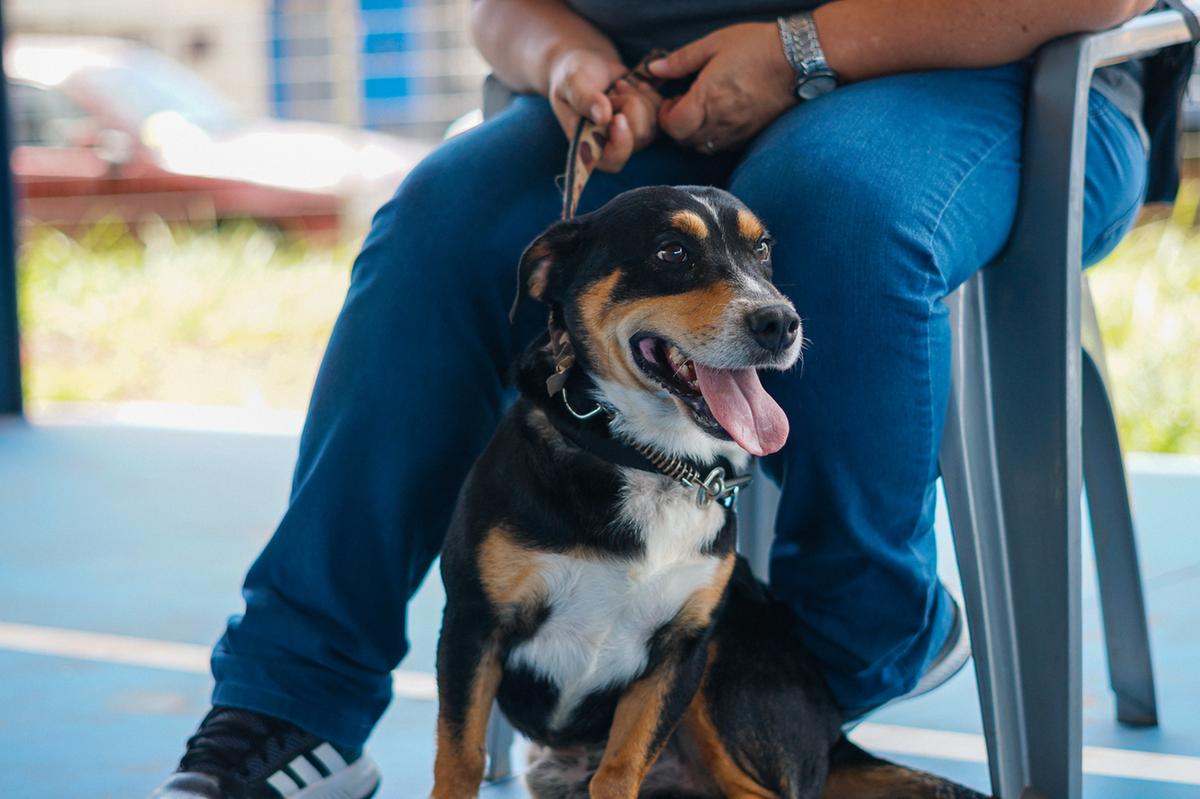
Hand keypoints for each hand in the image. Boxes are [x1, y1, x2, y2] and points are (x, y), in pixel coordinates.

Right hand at [548, 49, 662, 171]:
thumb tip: (603, 118)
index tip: (618, 117)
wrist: (588, 63)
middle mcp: (612, 146)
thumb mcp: (571, 83)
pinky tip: (634, 85)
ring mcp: (633, 135)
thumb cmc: (573, 76)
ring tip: (619, 86)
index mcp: (589, 146)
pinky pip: (662, 112)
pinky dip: (651, 94)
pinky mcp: (648, 121)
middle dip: (630, 106)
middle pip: (639, 138)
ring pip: (653, 124)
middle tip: (613, 91)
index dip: (621, 144)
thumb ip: (584, 99)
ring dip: (639, 98)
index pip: (612, 161)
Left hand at [648, 22, 795, 153]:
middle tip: (684, 106)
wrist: (800, 59)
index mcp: (706, 98)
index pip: (674, 128)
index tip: (672, 102)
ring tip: (703, 112)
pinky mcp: (752, 135)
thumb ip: (681, 60)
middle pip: (686, 141)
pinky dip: (716, 139)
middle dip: (679, 127)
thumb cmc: (756, 46)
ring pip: (705, 148)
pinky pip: (725, 147)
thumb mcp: (714, 43)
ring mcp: (737, 132)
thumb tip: (654, 69)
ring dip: (696, 135)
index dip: (666, 118)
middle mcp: (720, 121)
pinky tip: (722, 119)